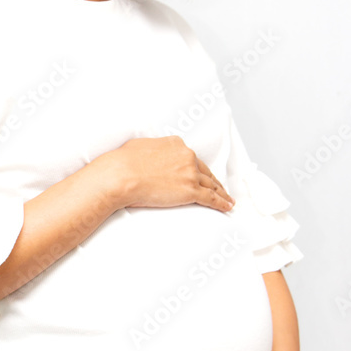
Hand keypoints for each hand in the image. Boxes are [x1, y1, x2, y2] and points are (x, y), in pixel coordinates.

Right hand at [103, 135, 234, 212]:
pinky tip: (227, 206)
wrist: (122, 175)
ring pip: (211, 184)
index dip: (197, 167)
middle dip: (212, 180)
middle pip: (204, 171)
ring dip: (221, 192)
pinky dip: (222, 203)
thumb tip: (149, 153)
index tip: (200, 173)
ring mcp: (190, 173)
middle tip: (219, 187)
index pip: (191, 157)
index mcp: (176, 144)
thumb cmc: (124, 161)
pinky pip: (211, 198)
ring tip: (227, 199)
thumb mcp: (139, 145)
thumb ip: (151, 148)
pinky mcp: (191, 190)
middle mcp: (187, 156)